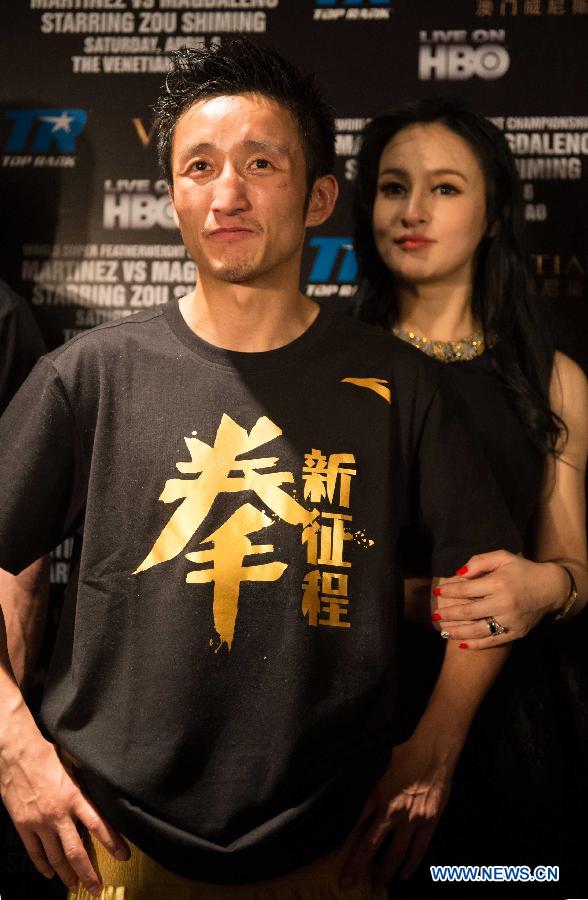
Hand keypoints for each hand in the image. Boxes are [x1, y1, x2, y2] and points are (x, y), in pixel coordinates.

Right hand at [0, 729, 128, 895]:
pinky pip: (34, 852)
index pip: (99, 825)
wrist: (17, 753)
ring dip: (66, 875)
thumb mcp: (74, 764)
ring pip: (55, 857)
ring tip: (74, 887)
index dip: (112, 843)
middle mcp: (59, 814)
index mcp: (75, 797)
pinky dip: (42, 865)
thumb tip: (104, 782)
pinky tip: (49, 874)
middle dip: (88, 873)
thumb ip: (87, 780)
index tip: (123, 856)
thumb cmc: (47, 754)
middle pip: (76, 851)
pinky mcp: (23, 825)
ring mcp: (40, 822)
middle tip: (96, 889)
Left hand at [339, 738, 451, 888]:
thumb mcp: (377, 767)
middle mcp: (391, 811)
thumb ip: (366, 785)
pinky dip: (412, 863)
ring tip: (378, 881)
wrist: (432, 752)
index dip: (344, 844)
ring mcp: (411, 819)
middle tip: (347, 882)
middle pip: (370, 845)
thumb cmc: (404, 755)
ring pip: (395, 853)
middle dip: (357, 866)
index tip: (335, 856)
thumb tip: (349, 794)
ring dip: (385, 870)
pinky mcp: (429, 822)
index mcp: (375, 795)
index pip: (355, 826)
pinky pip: (419, 849)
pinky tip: (405, 874)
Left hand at [431, 551, 569, 648]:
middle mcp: (503, 603)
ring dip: (458, 632)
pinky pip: (492, 641)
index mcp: (498, 583)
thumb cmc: (523, 570)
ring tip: (443, 631)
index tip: (437, 593)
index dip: (449, 591)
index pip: (466, 589)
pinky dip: (476, 644)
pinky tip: (462, 644)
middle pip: (468, 611)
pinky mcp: (516, 632)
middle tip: (435, 615)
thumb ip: (480, 562)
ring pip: (478, 630)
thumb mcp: (503, 557)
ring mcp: (510, 620)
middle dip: (448, 614)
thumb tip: (459, 573)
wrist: (550, 588)